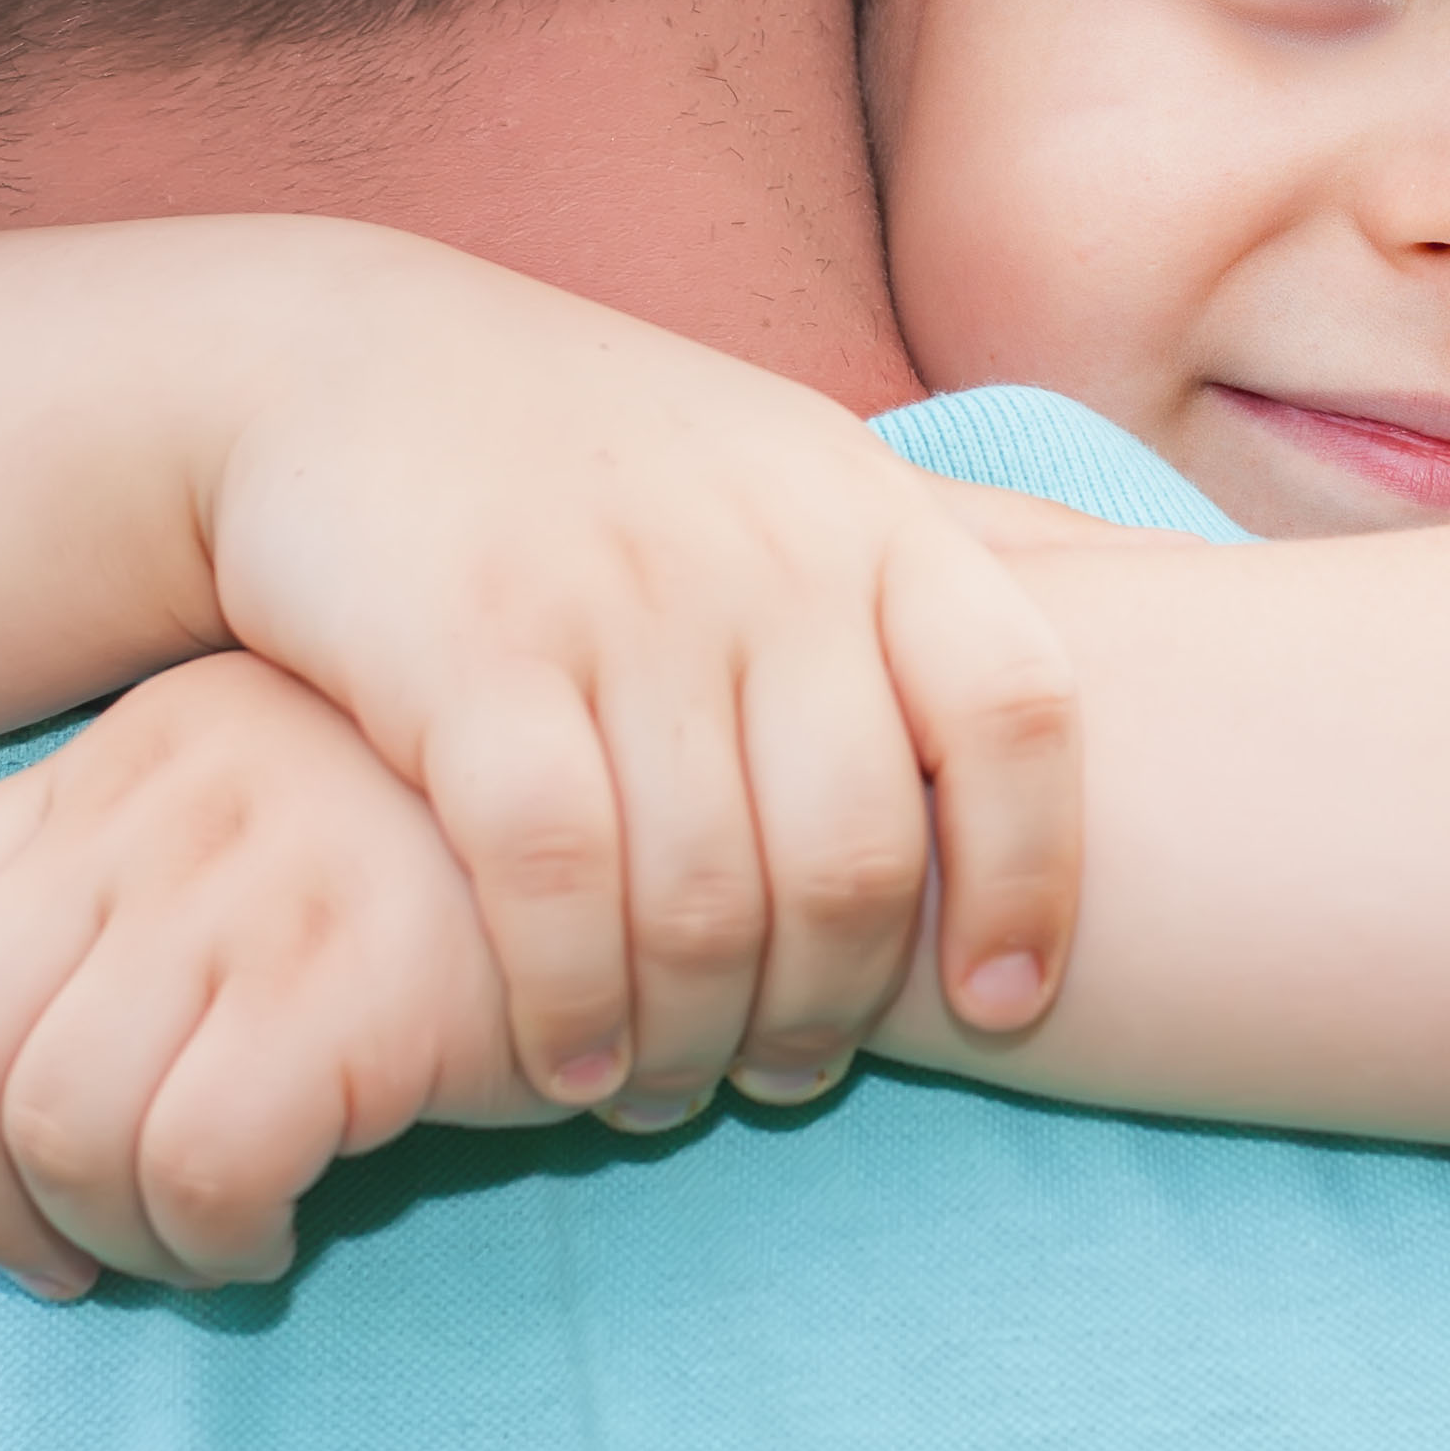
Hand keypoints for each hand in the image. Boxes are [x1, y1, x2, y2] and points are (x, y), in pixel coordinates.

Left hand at [0, 652, 533, 1294]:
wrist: (675, 802)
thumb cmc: (467, 845)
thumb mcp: (279, 812)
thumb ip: (150, 883)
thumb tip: (1, 1097)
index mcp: (138, 749)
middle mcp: (173, 797)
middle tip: (73, 1265)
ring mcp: (259, 879)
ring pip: (60, 1122)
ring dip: (108, 1236)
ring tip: (199, 1247)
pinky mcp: (353, 976)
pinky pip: (196, 1164)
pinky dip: (208, 1242)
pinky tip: (280, 1235)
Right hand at [195, 260, 1085, 1129]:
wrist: (339, 361)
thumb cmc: (595, 455)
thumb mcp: (783, 471)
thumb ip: (905, 588)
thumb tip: (1110, 705)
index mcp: (868, 511)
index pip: (1018, 709)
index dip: (1034, 874)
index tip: (1007, 1000)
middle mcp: (766, 553)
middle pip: (858, 853)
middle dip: (832, 1006)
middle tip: (789, 1075)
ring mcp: (621, 600)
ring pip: (707, 899)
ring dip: (696, 1039)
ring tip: (671, 1089)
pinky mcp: (472, 654)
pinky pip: (557, 880)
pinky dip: (573, 1002)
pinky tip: (568, 1059)